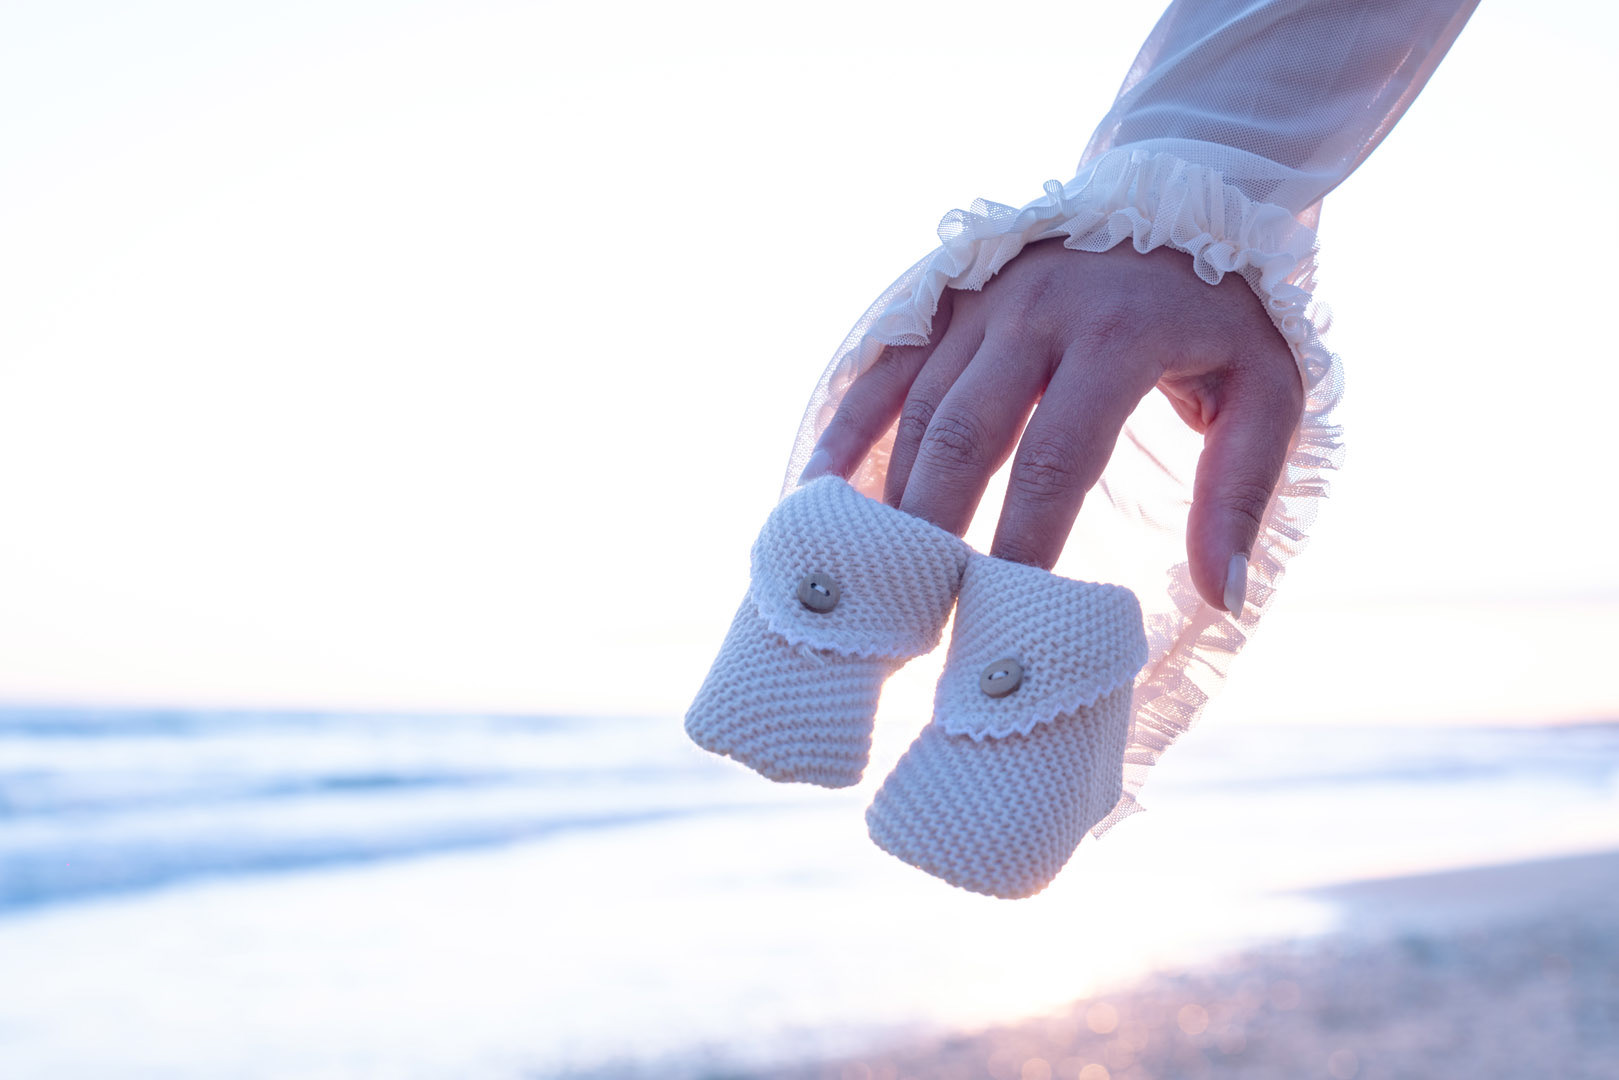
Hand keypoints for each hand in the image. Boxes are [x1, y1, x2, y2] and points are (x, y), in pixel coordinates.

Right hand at [801, 238, 1303, 613]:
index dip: (1022, 544)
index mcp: (1119, 336)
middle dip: (937, 533)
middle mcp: (1037, 310)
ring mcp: (982, 300)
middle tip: (916, 616)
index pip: (1055, 461)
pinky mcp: (947, 297)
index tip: (1000, 617)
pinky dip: (849, 430)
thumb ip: (1240, 492)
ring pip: (918, 408)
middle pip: (966, 437)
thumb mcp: (1268, 393)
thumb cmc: (1227, 316)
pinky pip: (886, 368)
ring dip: (892, 496)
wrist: (1184, 197)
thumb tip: (1226, 595)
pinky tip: (820, 491)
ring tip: (872, 575)